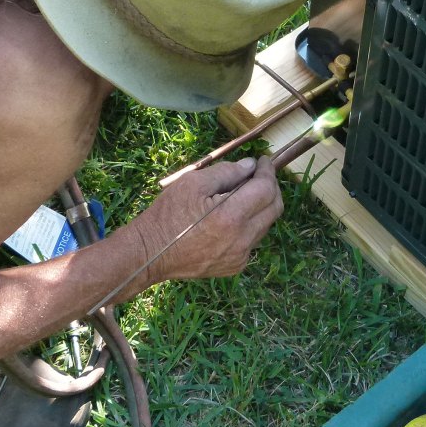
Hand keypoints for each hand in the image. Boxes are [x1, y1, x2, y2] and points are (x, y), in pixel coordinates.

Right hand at [128, 156, 282, 284]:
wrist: (151, 253)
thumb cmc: (168, 214)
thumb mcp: (192, 183)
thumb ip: (226, 172)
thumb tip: (250, 166)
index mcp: (231, 216)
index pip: (266, 189)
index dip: (267, 171)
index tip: (263, 161)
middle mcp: (242, 239)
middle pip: (274, 208)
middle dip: (270, 187)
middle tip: (258, 175)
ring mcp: (240, 256)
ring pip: (265, 224)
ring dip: (260, 207)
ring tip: (241, 195)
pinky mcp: (235, 266)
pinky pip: (253, 240)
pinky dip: (249, 225)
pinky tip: (230, 218)